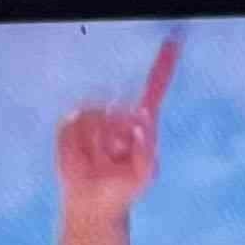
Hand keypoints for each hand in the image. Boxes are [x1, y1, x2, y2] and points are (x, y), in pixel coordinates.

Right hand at [54, 33, 180, 217]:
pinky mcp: (70, 122)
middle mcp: (119, 112)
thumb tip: (143, 117)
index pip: (154, 89)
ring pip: (95, 116)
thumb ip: (147, 148)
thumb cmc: (123, 190)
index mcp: (141, 122)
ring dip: (96, 144)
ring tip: (99, 161)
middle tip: (114, 158)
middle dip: (115, 135)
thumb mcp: (144, 174)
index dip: (164, 66)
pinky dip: (78, 145)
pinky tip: (83, 158)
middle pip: (119, 107)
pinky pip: (74, 124)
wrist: (94, 202)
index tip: (174, 43)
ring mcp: (94, 114)